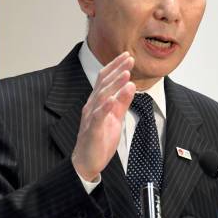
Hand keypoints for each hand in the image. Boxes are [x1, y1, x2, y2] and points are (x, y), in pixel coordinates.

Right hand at [72, 51, 135, 180]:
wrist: (86, 161)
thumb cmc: (100, 139)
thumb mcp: (116, 117)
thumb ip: (122, 102)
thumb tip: (131, 86)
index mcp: (98, 102)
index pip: (106, 79)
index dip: (116, 67)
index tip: (128, 56)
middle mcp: (92, 106)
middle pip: (103, 84)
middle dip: (117, 70)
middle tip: (129, 59)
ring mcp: (91, 117)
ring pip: (101, 97)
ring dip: (114, 85)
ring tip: (126, 75)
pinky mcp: (92, 130)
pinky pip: (98, 117)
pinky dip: (105, 107)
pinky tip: (112, 100)